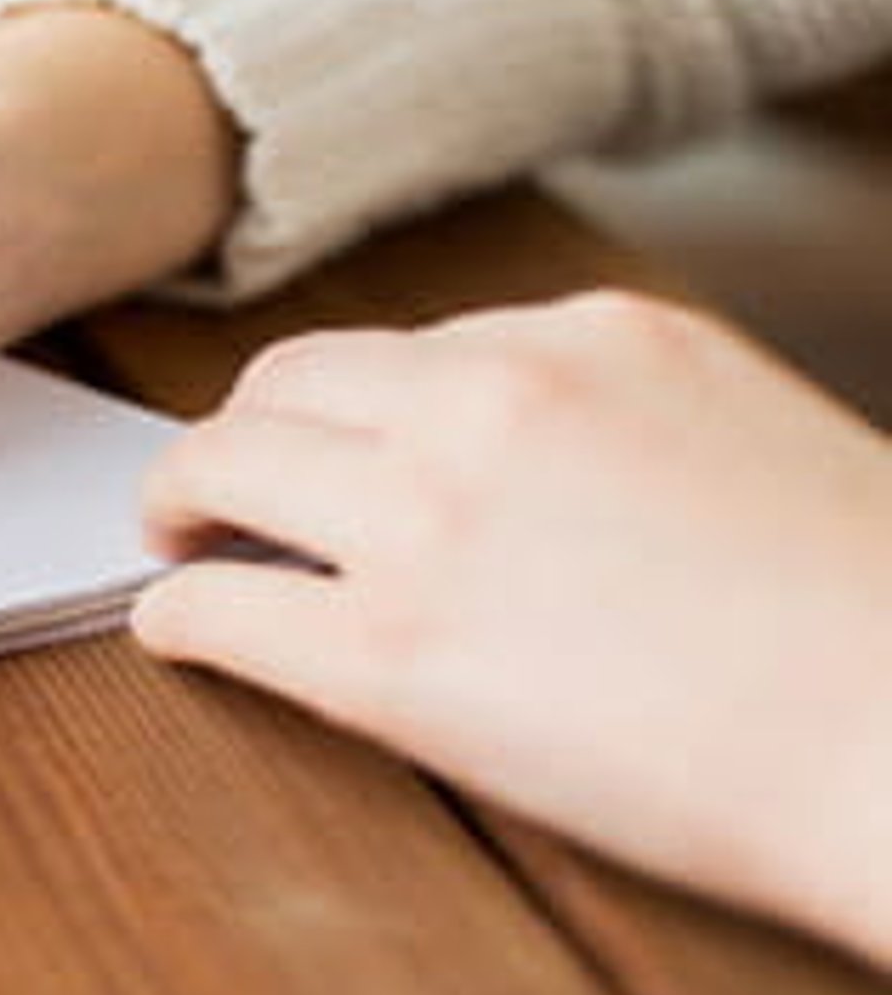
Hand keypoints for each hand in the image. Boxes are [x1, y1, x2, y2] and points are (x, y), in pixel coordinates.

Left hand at [135, 292, 891, 966]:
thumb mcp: (758, 450)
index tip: (336, 449)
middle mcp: (495, 397)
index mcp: (600, 338)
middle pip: (287, 385)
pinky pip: (216, 610)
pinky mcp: (386, 656)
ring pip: (221, 468)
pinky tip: (175, 633)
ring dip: (180, 504)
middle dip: (244, 438)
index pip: (419, 349)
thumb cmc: (880, 630)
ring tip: (174, 544)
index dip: (358, 410)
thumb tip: (541, 493)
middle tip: (213, 494)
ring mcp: (427, 520)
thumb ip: (629, 438)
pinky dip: (173, 617)